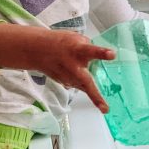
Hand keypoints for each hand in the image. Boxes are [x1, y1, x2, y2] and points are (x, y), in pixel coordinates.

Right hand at [0, 23, 114, 112]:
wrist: (37, 51)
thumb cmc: (61, 42)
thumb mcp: (77, 38)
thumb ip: (89, 49)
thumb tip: (98, 60)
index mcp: (78, 50)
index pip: (91, 51)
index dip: (102, 53)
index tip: (112, 55)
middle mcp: (73, 66)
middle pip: (86, 82)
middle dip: (96, 96)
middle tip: (106, 109)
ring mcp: (67, 78)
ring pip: (84, 87)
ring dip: (94, 96)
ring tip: (104, 107)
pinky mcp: (65, 83)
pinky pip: (79, 84)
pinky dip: (83, 83)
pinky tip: (80, 78)